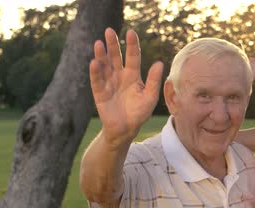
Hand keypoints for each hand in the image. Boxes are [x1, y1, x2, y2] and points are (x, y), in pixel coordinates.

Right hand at [90, 28, 163, 147]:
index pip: (132, 56)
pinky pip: (97, 81)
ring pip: (104, 65)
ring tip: (98, 43)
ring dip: (101, 55)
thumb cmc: (139, 113)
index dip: (132, 45)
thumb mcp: (150, 97)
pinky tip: (94, 62)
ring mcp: (108, 83)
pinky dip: (95, 72)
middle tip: (109, 30)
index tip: (131, 32)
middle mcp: (119, 76)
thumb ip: (153, 81)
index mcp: (133, 75)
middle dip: (112, 44)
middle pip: (115, 56)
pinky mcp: (100, 93)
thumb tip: (159, 63)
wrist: (126, 130)